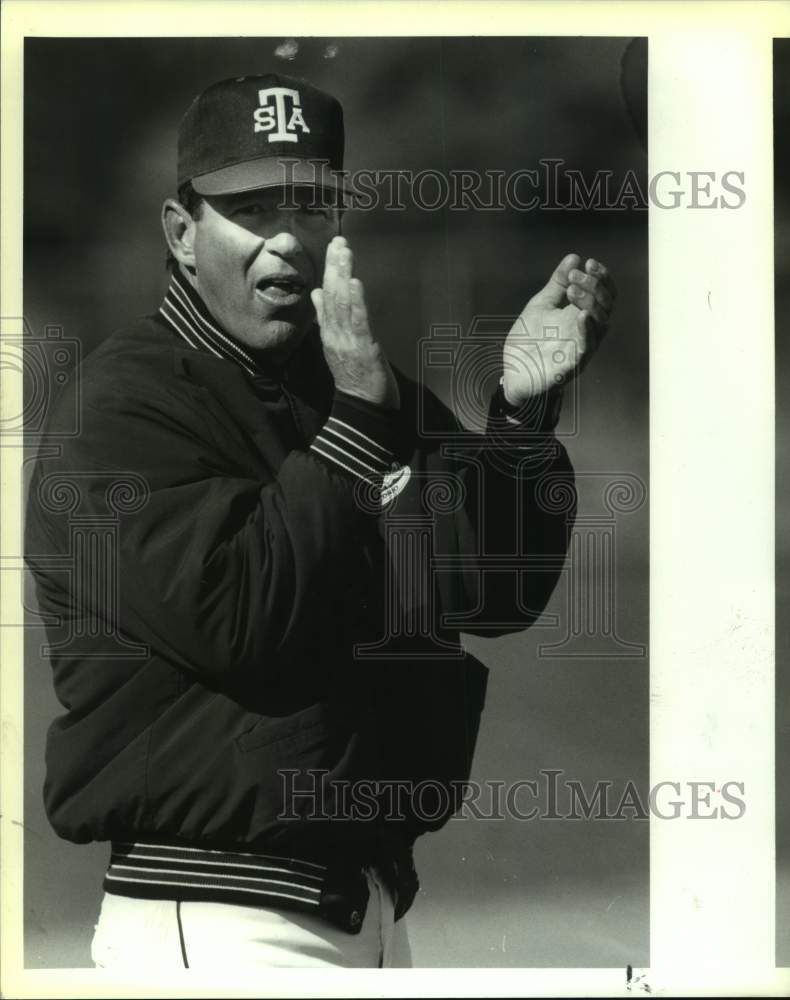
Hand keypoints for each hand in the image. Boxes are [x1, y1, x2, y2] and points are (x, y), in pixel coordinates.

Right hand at [311, 236, 399, 409]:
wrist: (361, 408)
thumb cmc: (354, 378)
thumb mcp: (336, 345)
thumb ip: (327, 319)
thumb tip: (316, 293)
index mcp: (329, 332)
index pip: (326, 296)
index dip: (329, 271)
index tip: (332, 247)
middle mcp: (335, 333)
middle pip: (332, 295)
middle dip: (335, 266)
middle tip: (339, 241)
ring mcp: (347, 340)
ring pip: (343, 304)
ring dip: (343, 276)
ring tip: (344, 253)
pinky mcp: (363, 348)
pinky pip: (358, 322)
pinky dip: (356, 301)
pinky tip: (355, 283)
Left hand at [502, 253, 615, 405]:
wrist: (514, 372)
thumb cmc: (529, 341)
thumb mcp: (541, 305)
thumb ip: (557, 283)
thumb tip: (573, 257)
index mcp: (581, 314)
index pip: (604, 293)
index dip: (601, 277)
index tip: (589, 263)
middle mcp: (587, 330)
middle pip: (606, 305)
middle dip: (594, 286)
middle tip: (575, 276)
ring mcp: (582, 347)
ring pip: (600, 323)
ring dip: (590, 303)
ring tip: (573, 291)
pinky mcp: (574, 363)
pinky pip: (587, 346)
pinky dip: (586, 330)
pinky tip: (581, 315)